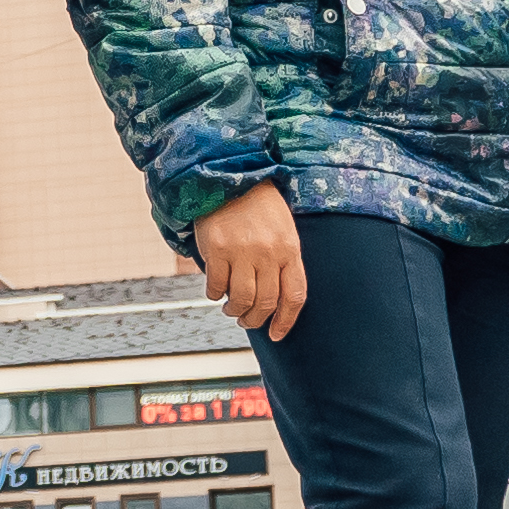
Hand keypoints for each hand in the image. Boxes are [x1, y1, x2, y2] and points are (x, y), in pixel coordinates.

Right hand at [191, 181, 307, 339]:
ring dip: (235, 310)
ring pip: (241, 299)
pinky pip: (216, 285)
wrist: (230, 175)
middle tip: (247, 321)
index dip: (286, 321)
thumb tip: (274, 297)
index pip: (294, 295)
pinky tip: (215, 291)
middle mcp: (269, 253)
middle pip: (266, 303)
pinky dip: (215, 294)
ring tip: (231, 308)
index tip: (277, 334)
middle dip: (256, 320)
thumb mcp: (283, 229)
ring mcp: (243, 251)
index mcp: (290, 249)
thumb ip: (282, 260)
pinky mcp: (217, 249)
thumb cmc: (258, 204)